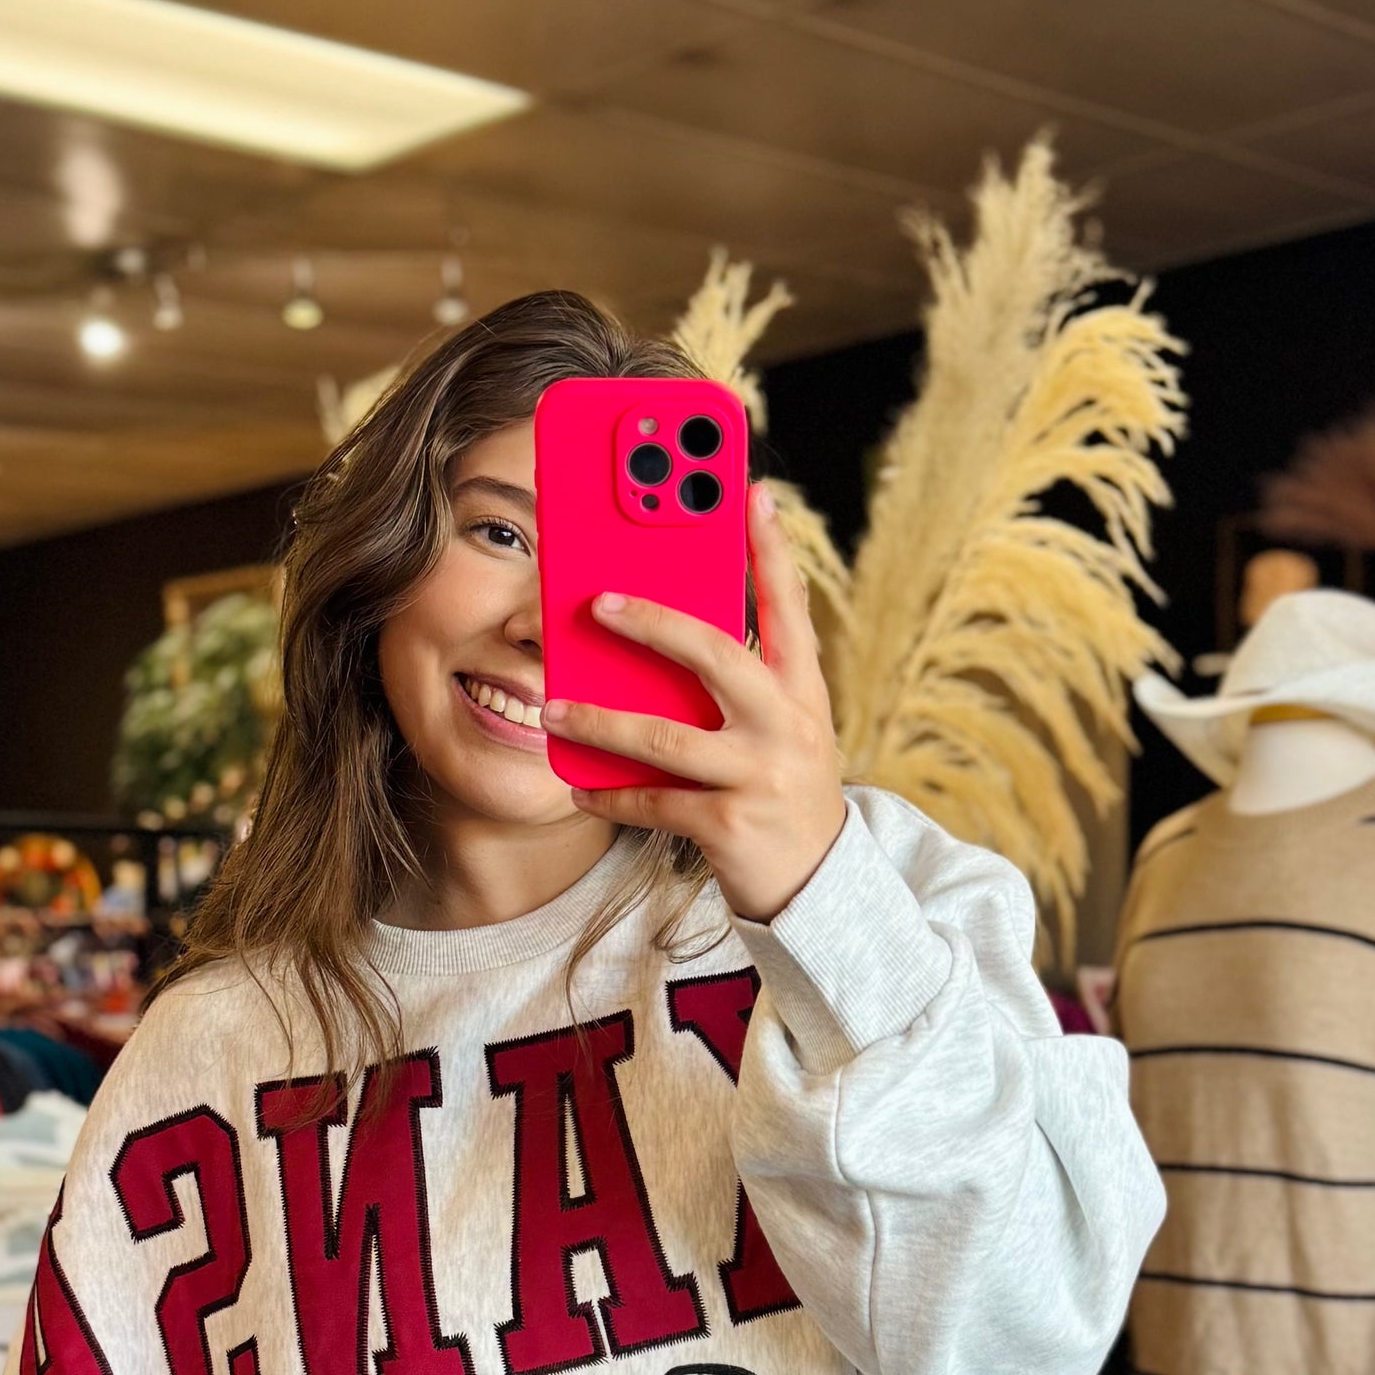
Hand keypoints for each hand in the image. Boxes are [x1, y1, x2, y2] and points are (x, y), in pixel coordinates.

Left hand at [546, 481, 847, 924]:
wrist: (820, 883)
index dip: (770, 549)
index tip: (750, 492)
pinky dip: (613, 795)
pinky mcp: (730, 823)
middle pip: (716, 656)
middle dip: (654, 622)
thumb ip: (743, 681)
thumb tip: (665, 630)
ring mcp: (760, 774)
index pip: (788, 607)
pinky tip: (581, 789)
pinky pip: (655, 800)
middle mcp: (787, 724)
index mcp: (801, 690)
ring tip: (555, 707)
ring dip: (601, 720)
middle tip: (599, 601)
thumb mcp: (783, 726)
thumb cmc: (784, 787)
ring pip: (666, 737)